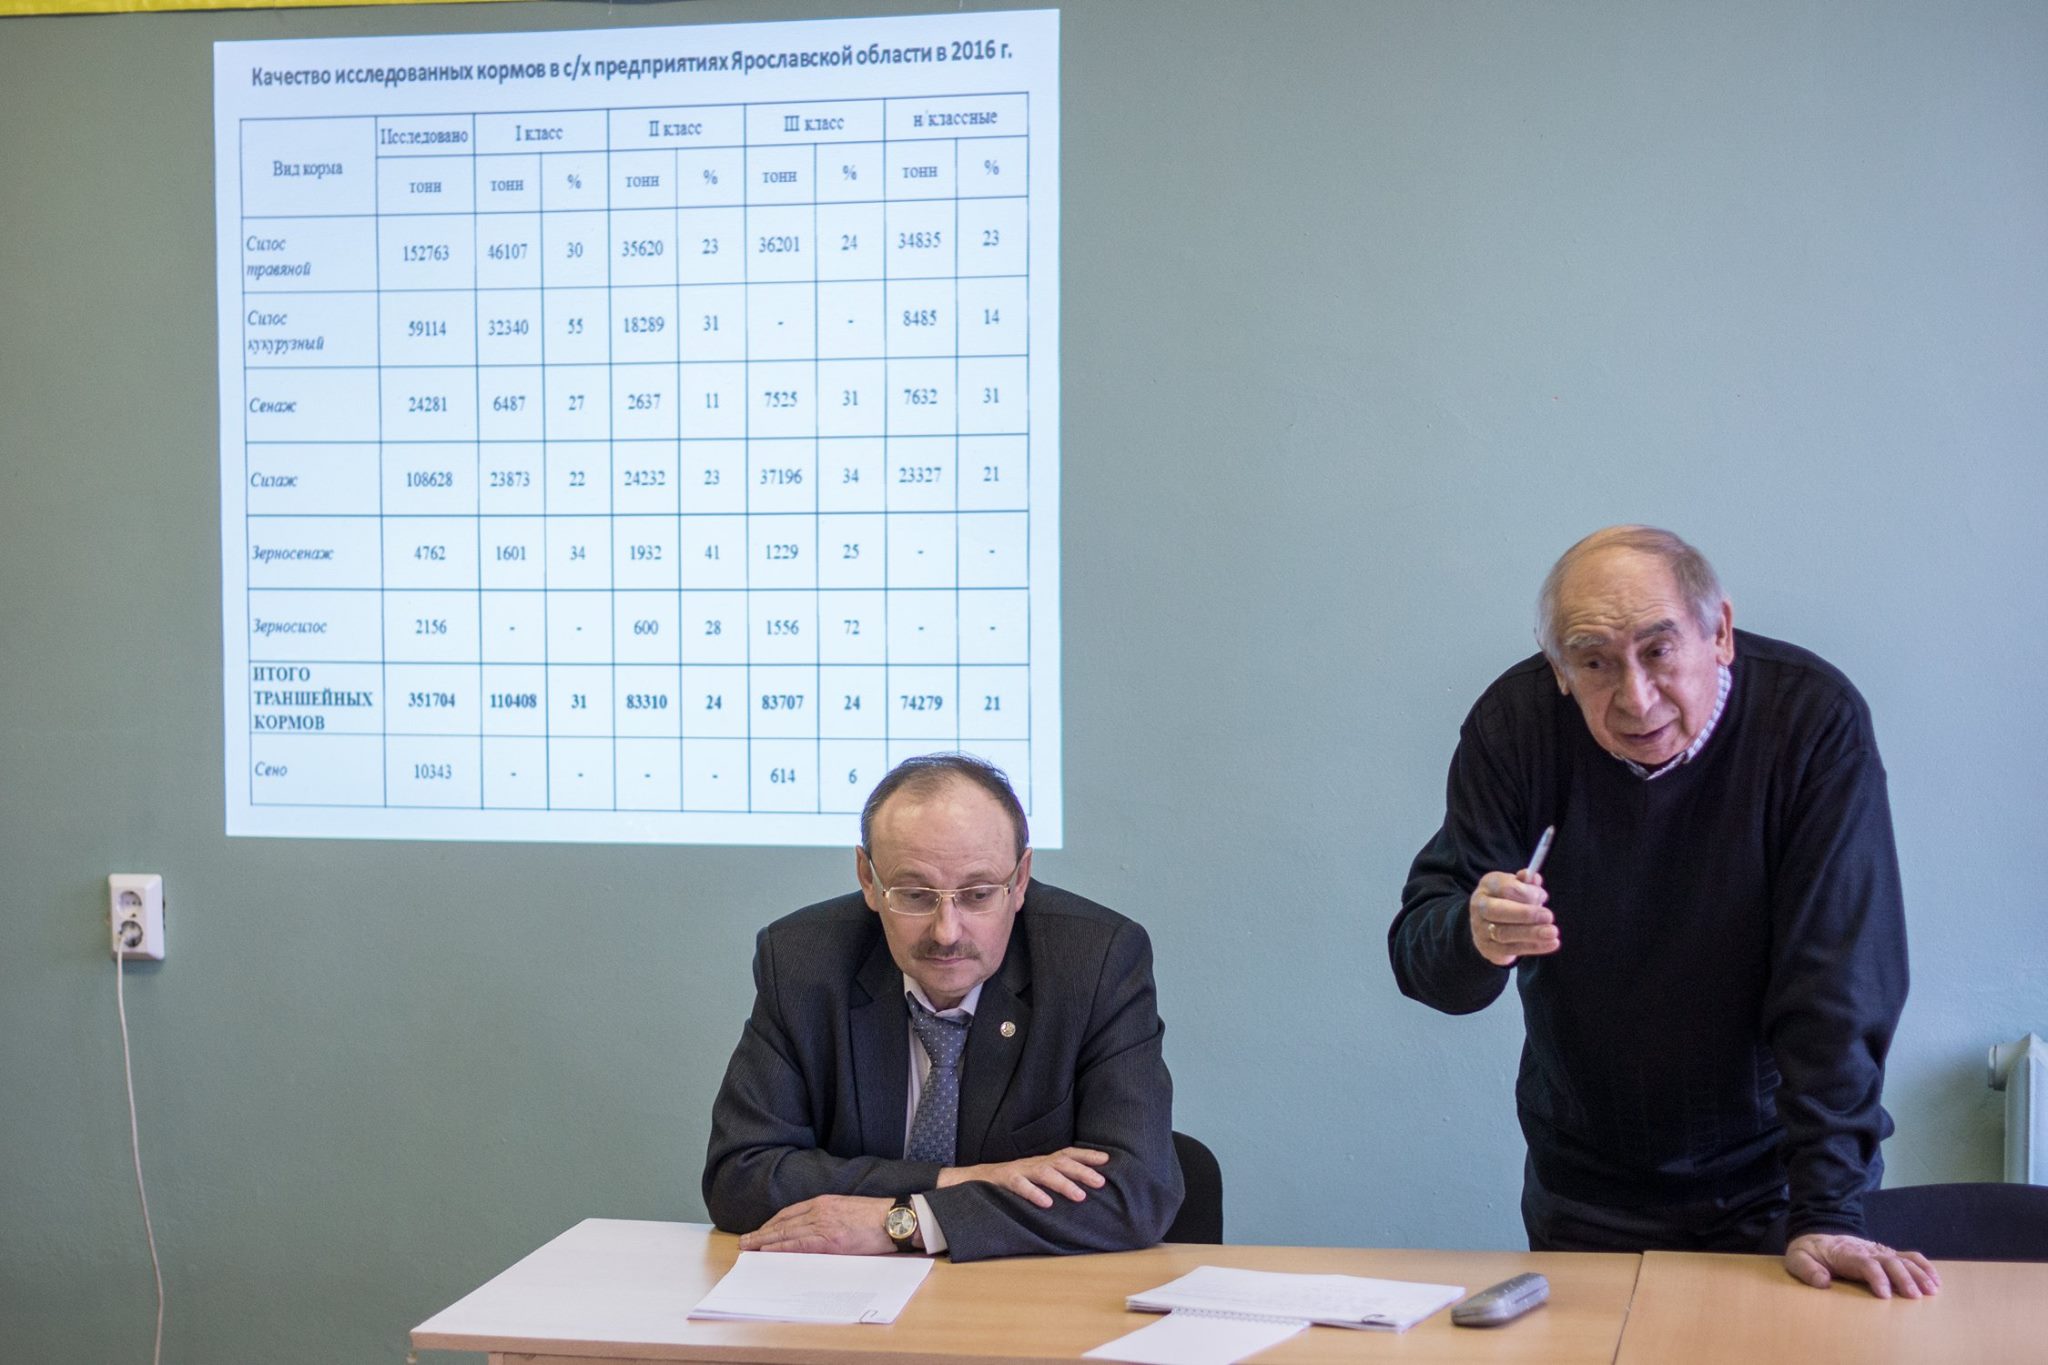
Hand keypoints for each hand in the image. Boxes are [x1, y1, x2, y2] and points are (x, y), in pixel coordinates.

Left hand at [738, 1194, 897, 1254]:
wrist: (896, 1219)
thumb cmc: (877, 1217)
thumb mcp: (847, 1209)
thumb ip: (829, 1216)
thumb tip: (814, 1231)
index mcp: (825, 1202)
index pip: (790, 1213)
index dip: (772, 1224)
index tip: (760, 1232)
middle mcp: (820, 1210)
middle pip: (783, 1223)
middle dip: (762, 1233)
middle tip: (744, 1241)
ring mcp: (824, 1224)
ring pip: (786, 1234)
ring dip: (764, 1241)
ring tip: (748, 1248)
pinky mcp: (830, 1239)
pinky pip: (798, 1245)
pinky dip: (780, 1248)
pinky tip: (767, 1252)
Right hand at [938, 1147, 1109, 1207]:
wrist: (968, 1180)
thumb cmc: (1004, 1183)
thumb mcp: (1030, 1178)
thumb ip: (1048, 1180)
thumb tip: (1079, 1191)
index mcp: (1039, 1162)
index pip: (1067, 1154)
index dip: (1087, 1156)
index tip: (1108, 1160)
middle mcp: (1031, 1163)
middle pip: (1061, 1162)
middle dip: (1083, 1170)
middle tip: (1102, 1182)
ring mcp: (1017, 1170)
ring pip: (1044, 1173)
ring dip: (1064, 1183)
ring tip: (1081, 1196)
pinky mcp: (1003, 1180)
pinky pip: (1019, 1185)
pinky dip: (1034, 1193)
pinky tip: (1047, 1203)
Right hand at [1470, 868, 1556, 965]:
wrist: (1488, 924)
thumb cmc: (1509, 901)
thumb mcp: (1517, 886)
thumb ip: (1527, 883)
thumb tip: (1534, 878)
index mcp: (1488, 886)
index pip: (1505, 888)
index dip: (1526, 893)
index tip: (1543, 896)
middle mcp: (1479, 907)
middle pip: (1498, 911)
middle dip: (1525, 914)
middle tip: (1549, 916)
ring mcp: (1480, 929)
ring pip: (1503, 933)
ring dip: (1531, 933)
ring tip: (1552, 932)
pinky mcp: (1488, 948)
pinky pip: (1511, 950)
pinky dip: (1533, 947)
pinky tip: (1551, 943)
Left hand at [1784, 1232, 1940, 1297]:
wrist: (1817, 1237)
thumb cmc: (1809, 1253)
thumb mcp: (1797, 1259)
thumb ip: (1807, 1270)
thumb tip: (1823, 1282)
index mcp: (1845, 1254)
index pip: (1865, 1263)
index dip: (1876, 1277)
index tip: (1884, 1295)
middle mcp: (1866, 1250)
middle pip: (1889, 1261)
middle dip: (1903, 1278)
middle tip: (1914, 1297)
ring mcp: (1878, 1251)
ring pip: (1902, 1259)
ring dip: (1918, 1273)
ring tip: (1931, 1291)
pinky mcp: (1886, 1254)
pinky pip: (1909, 1257)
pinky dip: (1924, 1266)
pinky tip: (1935, 1280)